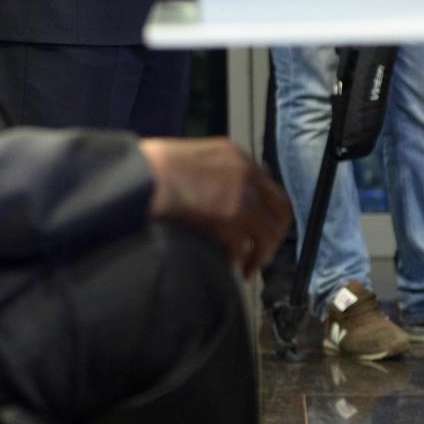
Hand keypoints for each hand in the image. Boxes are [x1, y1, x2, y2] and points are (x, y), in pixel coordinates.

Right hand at [139, 136, 290, 277]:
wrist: (142, 176)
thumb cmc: (152, 168)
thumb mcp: (192, 158)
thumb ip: (214, 172)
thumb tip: (222, 198)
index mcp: (236, 155)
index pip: (269, 186)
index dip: (267, 212)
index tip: (260, 228)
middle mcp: (247, 174)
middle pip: (281, 211)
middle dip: (273, 236)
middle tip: (261, 253)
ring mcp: (243, 197)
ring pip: (269, 234)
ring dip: (260, 255)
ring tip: (247, 268)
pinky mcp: (232, 220)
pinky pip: (245, 248)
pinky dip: (238, 259)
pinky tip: (227, 265)